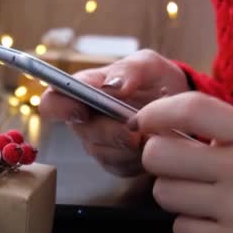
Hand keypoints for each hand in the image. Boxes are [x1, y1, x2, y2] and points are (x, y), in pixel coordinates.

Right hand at [39, 49, 189, 176]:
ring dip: (129, 146)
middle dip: (109, 131)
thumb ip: (130, 70)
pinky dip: (139, 158)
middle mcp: (84, 119)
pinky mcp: (115, 163)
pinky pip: (121, 167)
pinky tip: (153, 144)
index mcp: (83, 90)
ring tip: (153, 133)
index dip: (60, 108)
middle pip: (82, 131)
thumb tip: (111, 87)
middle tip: (134, 130)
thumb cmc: (156, 80)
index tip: (81, 111)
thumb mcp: (149, 65)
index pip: (53, 101)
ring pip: (103, 152)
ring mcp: (98, 143)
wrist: (179, 108)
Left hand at [131, 92, 232, 232]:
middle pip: (158, 155)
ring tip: (202, 197)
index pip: (190, 109)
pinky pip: (179, 228)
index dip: (155, 113)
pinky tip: (213, 223)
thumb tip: (149, 121)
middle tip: (176, 167)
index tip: (142, 122)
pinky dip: (189, 227)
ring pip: (163, 194)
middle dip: (158, 161)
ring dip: (174, 196)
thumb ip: (207, 123)